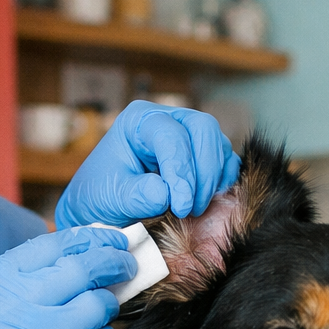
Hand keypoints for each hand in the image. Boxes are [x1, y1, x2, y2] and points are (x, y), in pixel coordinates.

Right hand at [0, 227, 135, 328]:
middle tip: (122, 266)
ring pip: (97, 305)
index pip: (52, 244)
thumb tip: (66, 261)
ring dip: (107, 305)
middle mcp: (16, 305)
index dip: (88, 238)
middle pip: (82, 267)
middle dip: (111, 262)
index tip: (106, 240)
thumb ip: (13, 281)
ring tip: (101, 311)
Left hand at [55, 100, 240, 227]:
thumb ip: (137, 196)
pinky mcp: (202, 153)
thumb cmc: (102, 196)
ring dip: (212, 180)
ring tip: (193, 210)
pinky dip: (222, 181)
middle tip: (190, 209)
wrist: (104, 206)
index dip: (181, 171)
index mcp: (140, 120)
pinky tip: (206, 202)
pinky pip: (225, 159)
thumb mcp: (112, 198)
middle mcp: (168, 118)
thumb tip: (167, 194)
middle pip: (203, 129)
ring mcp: (188, 133)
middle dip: (203, 172)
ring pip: (218, 143)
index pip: (171, 136)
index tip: (181, 207)